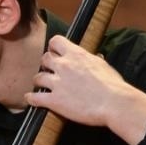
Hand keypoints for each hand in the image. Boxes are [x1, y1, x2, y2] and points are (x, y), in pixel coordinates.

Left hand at [28, 35, 145, 144]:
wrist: (114, 103)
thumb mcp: (103, 65)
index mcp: (77, 54)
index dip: (54, 47)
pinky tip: (30, 98)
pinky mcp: (54, 100)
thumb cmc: (113, 85)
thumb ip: (92, 60)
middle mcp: (64, 66)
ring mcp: (57, 83)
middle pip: (44, 59)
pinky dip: (31, 98)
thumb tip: (95, 56)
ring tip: (41, 85)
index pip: (56, 41)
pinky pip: (34, 97)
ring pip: (37, 77)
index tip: (55, 53)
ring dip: (38, 81)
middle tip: (49, 71)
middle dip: (46, 65)